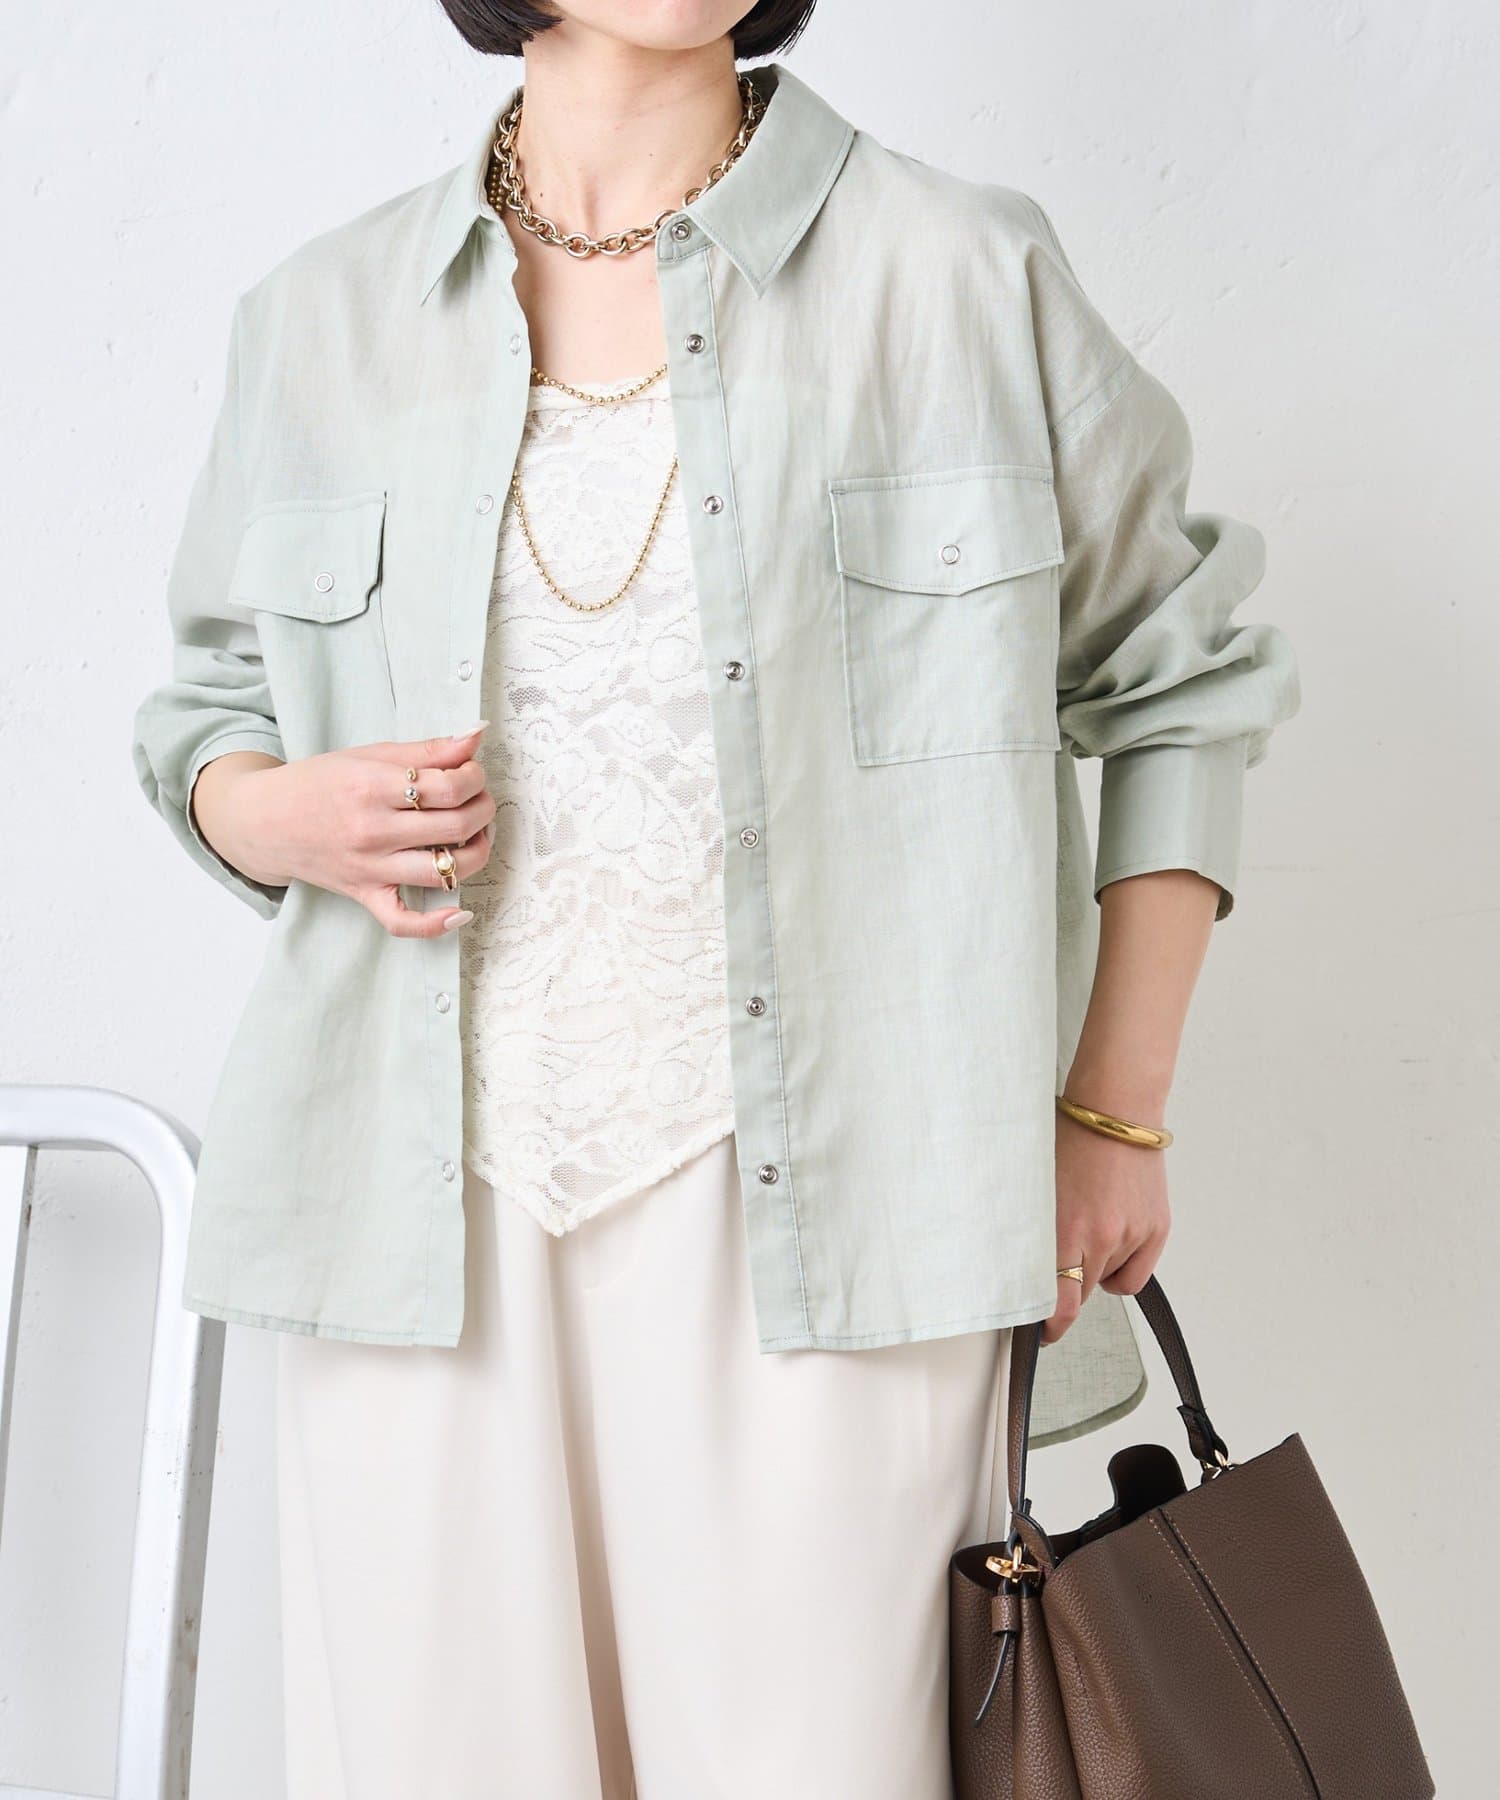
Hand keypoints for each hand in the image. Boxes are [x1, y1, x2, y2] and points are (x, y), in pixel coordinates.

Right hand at [189, 725, 495, 937]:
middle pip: (455, 826)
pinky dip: (436, 924)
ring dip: (476, 853)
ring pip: (445, 872)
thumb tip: (476, 734)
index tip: (472, 773)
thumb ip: (426, 749)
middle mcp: (372, 830)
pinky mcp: (364, 895)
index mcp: (372, 787)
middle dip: (483, 809)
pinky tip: (460, 911)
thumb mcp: (368, 755)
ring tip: (475, 835)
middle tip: (479, 799)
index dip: (474, 778)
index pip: (447, 786)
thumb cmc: (316, 783)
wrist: (262, 820)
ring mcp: (369, 868)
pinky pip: (404, 922)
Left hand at [1045, 1104, 1171, 1344]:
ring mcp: (1133, 1235)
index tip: (1044, 1333)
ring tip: (1088, 1227)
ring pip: (1107, 1280)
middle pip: (1082, 1291)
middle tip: (1061, 1263)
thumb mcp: (1036, 1188)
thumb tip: (1025, 1272)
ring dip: (1094, 1268)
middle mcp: (1101, 1238)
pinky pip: (1136, 1275)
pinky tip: (1113, 1244)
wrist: (1114, 1111)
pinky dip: (1122, 1269)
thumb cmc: (1070, 1140)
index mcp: (1065, 1228)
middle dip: (1068, 1285)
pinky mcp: (1157, 1230)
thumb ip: (1035, 1235)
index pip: (1059, 1301)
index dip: (1050, 1325)